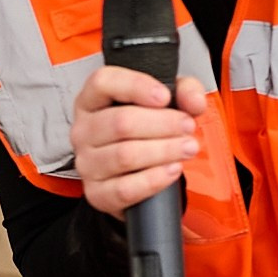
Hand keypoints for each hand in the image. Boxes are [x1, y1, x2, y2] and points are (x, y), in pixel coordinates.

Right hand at [71, 66, 211, 215]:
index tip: (164, 96)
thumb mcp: (166, 102)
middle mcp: (84, 130)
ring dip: (163, 151)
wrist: (135, 173)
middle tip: (187, 126)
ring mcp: (87, 163)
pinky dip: (154, 180)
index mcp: (93, 100)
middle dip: (162, 124)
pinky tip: (172, 169)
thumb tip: (193, 101)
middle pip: (120, 122)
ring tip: (187, 148)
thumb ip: (183, 91)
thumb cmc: (143, 132)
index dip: (136, 87)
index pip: (103, 83)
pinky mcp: (97, 193)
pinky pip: (125, 189)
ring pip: (125, 156)